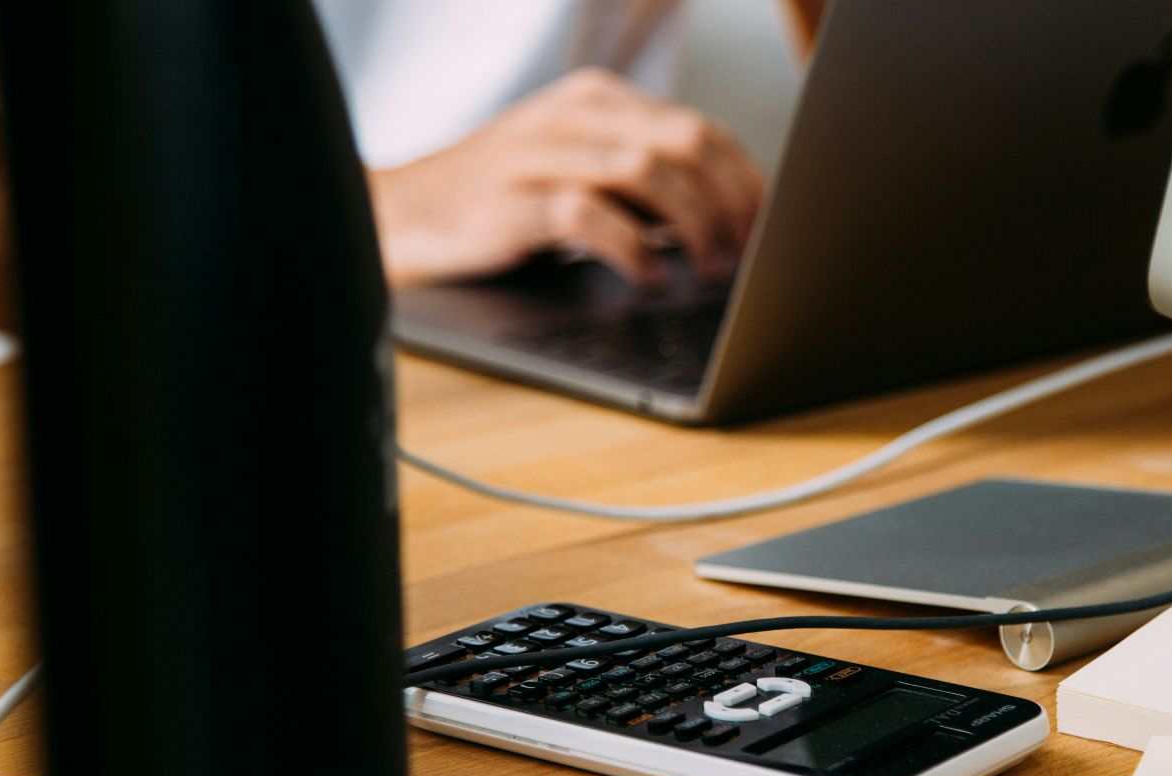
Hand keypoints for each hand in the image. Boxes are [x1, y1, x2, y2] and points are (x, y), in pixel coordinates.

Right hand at [367, 68, 766, 287]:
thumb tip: (727, 221)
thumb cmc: (502, 202)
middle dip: (730, 203)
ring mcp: (542, 155)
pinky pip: (590, 216)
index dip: (745, 181)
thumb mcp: (578, 171)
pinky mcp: (514, 201)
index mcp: (598, 101)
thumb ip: (643, 184)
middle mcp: (575, 118)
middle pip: (686, 144)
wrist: (403, 215)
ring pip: (648, 173)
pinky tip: (647, 278)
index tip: (768, 228)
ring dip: (693, 227)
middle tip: (745, 254)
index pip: (700, 128)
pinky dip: (632, 250)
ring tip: (706, 270)